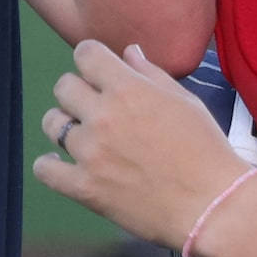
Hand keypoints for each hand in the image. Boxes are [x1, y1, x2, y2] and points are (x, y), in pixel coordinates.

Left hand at [36, 41, 251, 247]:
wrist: (211, 205)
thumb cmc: (206, 149)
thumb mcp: (186, 101)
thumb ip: (151, 73)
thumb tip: (128, 52)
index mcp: (128, 88)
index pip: (85, 54)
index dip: (90, 59)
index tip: (98, 71)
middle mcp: (102, 115)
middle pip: (63, 86)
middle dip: (77, 91)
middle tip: (94, 107)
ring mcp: (89, 152)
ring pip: (51, 123)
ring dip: (64, 125)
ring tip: (82, 136)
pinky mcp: (84, 187)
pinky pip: (44, 169)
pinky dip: (48, 163)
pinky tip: (59, 162)